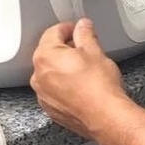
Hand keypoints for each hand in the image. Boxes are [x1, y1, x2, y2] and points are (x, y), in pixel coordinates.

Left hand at [30, 19, 126, 139]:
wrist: (105, 117)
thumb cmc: (100, 87)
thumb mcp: (95, 51)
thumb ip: (85, 34)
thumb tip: (83, 27)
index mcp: (46, 56)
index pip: (52, 33)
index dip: (68, 28)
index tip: (78, 29)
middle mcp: (39, 76)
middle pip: (49, 53)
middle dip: (66, 49)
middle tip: (85, 50)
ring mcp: (43, 94)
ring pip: (51, 73)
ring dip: (64, 68)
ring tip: (85, 71)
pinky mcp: (51, 109)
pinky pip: (54, 91)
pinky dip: (64, 86)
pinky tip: (81, 87)